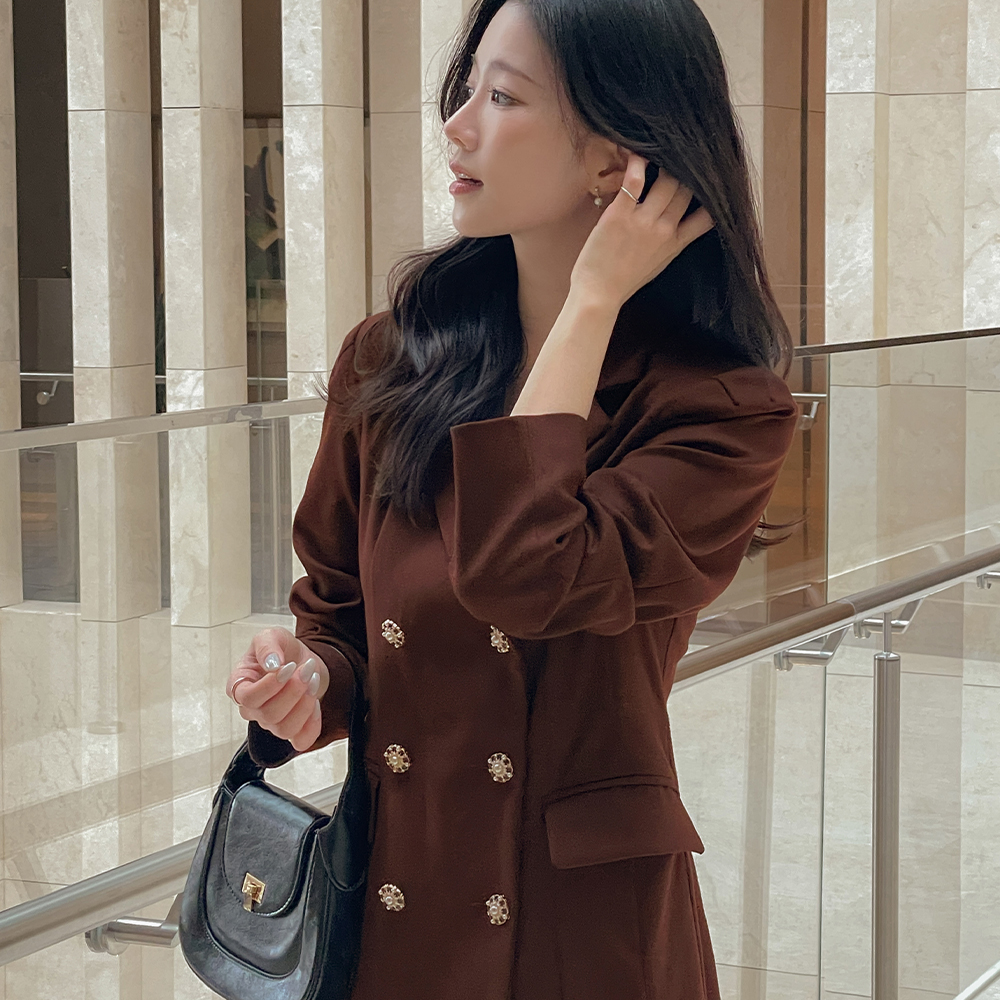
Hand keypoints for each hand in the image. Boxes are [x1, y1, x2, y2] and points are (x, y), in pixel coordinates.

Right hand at [226, 627, 329, 752]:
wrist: (303, 661)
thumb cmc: (282, 650)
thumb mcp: (272, 636)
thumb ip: (268, 645)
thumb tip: (272, 664)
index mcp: (240, 684)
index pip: (246, 698)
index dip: (269, 686)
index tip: (288, 667)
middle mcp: (252, 709)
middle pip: (268, 714)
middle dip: (294, 691)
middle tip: (306, 669)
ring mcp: (271, 722)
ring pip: (284, 729)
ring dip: (305, 704)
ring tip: (312, 679)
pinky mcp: (292, 730)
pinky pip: (301, 741)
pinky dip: (313, 725)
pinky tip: (316, 704)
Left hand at [571, 151, 714, 309]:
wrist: (598, 294)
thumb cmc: (623, 282)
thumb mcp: (658, 265)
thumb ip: (671, 243)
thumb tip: (677, 226)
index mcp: (676, 243)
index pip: (707, 215)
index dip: (712, 196)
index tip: (712, 181)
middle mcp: (665, 229)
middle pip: (686, 189)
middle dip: (686, 171)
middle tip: (680, 154)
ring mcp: (644, 221)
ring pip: (667, 180)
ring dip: (665, 163)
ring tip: (659, 149)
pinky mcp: (620, 214)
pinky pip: (635, 180)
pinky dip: (637, 162)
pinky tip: (637, 152)